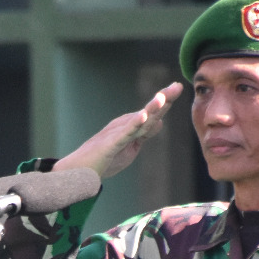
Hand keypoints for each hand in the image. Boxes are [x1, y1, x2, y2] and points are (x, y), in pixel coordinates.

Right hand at [53, 83, 183, 180]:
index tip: (178, 87)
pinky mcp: (109, 145)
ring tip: (162, 98)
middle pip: (148, 112)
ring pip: (137, 120)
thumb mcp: (131, 147)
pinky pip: (123, 134)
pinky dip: (133, 125)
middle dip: (163, 100)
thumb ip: (144, 134)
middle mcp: (125, 126)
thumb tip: (160, 121)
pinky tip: (142, 117)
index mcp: (131, 126)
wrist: (80, 171)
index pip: (152, 113)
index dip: (165, 101)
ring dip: (150, 109)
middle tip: (177, 87)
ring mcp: (117, 134)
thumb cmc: (105, 159)